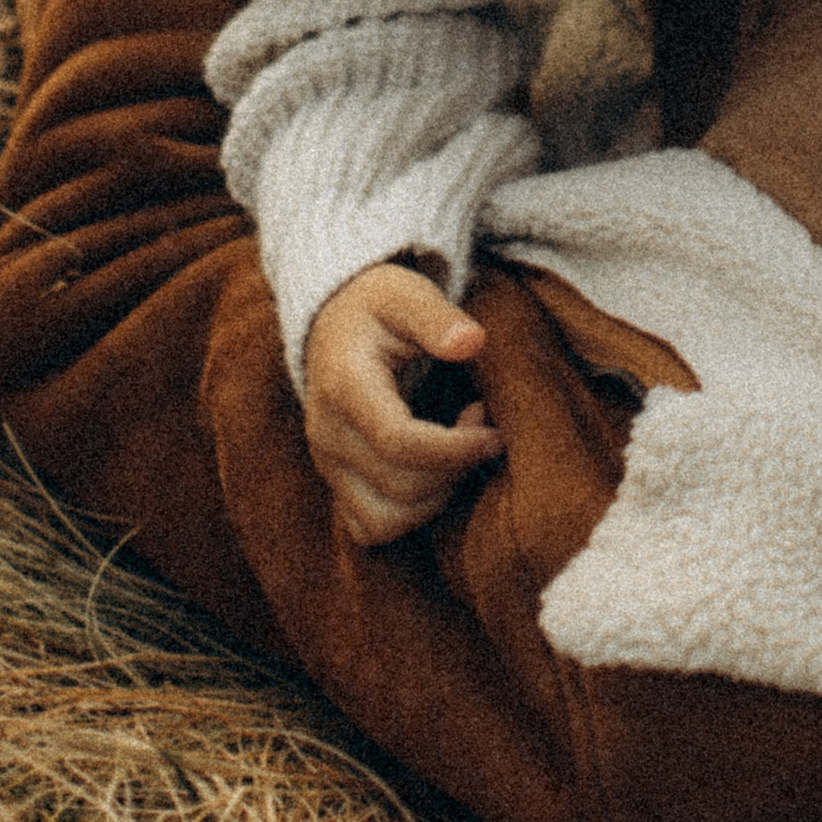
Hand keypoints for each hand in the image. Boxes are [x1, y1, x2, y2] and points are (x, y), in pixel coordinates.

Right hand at [301, 262, 503, 547]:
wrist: (334, 323)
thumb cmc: (379, 307)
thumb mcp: (407, 294)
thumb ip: (437, 317)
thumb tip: (471, 342)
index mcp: (345, 386)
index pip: (397, 441)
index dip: (454, 448)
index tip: (494, 433)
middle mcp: (327, 434)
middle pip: (398, 486)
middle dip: (456, 467)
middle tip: (485, 425)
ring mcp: (328, 465)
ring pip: (386, 520)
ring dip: (438, 496)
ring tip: (459, 448)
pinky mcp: (337, 483)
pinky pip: (374, 528)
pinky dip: (412, 514)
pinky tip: (435, 471)